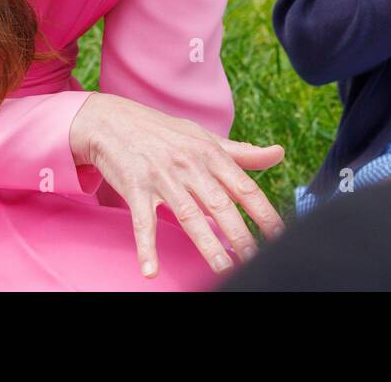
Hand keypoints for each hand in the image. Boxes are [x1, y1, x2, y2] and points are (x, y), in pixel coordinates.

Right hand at [68, 92, 284, 278]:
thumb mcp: (202, 137)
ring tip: (225, 268)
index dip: (264, 212)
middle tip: (257, 259)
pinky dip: (147, 247)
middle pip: (220, 204)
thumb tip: (279, 154)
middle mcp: (188, 164)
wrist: (111, 120)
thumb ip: (240, 152)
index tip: (279, 235)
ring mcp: (161, 176)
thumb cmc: (162, 132)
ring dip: (208, 244)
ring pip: (189, 215)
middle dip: (240, 234)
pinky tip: (151, 271)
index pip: (243, 186)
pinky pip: (143, 222)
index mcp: (209, 152)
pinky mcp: (135, 187)